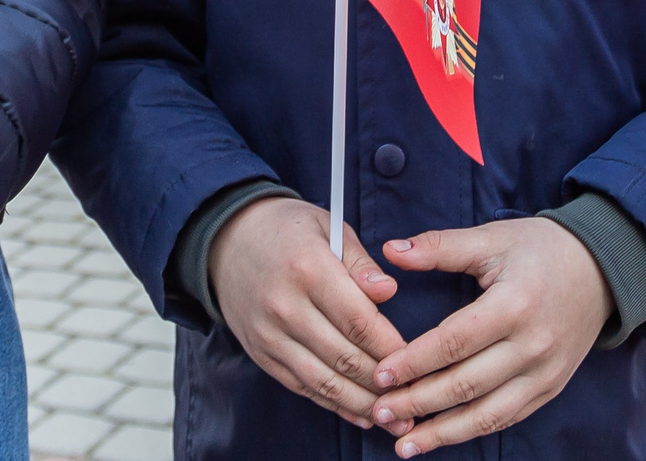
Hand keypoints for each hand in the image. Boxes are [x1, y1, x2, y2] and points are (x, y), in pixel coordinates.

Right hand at [208, 196, 406, 427]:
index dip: (391, 346)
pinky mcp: (261, 353)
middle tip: (415, 396)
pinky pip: (302, 387)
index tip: (417, 358)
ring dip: (362, 403)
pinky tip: (361, 413)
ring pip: (324, 382)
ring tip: (394, 417)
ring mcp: (269, 335)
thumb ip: (361, 264)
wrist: (228, 240)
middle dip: (384, 383)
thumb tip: (389, 291)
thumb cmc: (288, 230)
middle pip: (344, 357)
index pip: (358, 321)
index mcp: (308, 269)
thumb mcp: (329, 228)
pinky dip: (334, 404)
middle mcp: (285, 307)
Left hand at [368, 217, 610, 454]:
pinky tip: (443, 436)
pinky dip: (472, 431)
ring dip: (442, 432)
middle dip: (418, 402)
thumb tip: (392, 250)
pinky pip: (506, 417)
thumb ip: (440, 246)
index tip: (380, 373)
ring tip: (403, 443)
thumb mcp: (492, 238)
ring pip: (486, 414)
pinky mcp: (550, 388)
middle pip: (465, 384)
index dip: (414, 361)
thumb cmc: (541, 250)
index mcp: (514, 304)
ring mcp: (545, 372)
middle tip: (380, 410)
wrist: (601, 269)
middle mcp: (532, 345)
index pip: (454, 342)